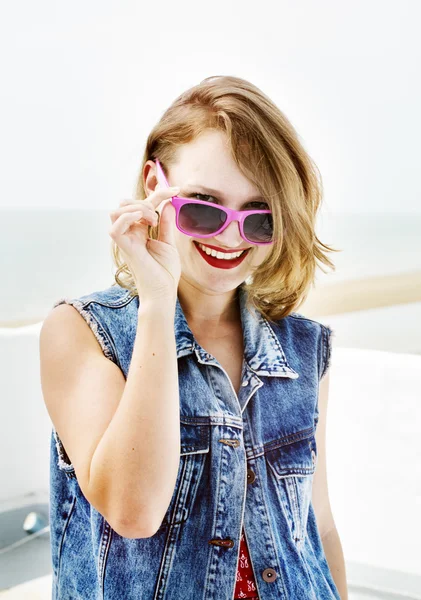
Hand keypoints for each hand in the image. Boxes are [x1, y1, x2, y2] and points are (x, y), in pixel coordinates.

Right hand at [109, 185, 181, 303]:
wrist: (163, 292)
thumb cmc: (164, 273)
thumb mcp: (168, 243)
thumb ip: (166, 223)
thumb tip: (168, 204)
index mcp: (139, 231)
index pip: (143, 205)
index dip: (159, 194)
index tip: (177, 190)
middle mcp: (129, 234)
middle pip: (125, 204)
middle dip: (144, 201)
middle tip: (160, 214)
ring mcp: (125, 241)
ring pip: (116, 211)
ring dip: (137, 208)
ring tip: (153, 220)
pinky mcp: (125, 249)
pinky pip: (115, 228)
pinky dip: (128, 218)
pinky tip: (144, 220)